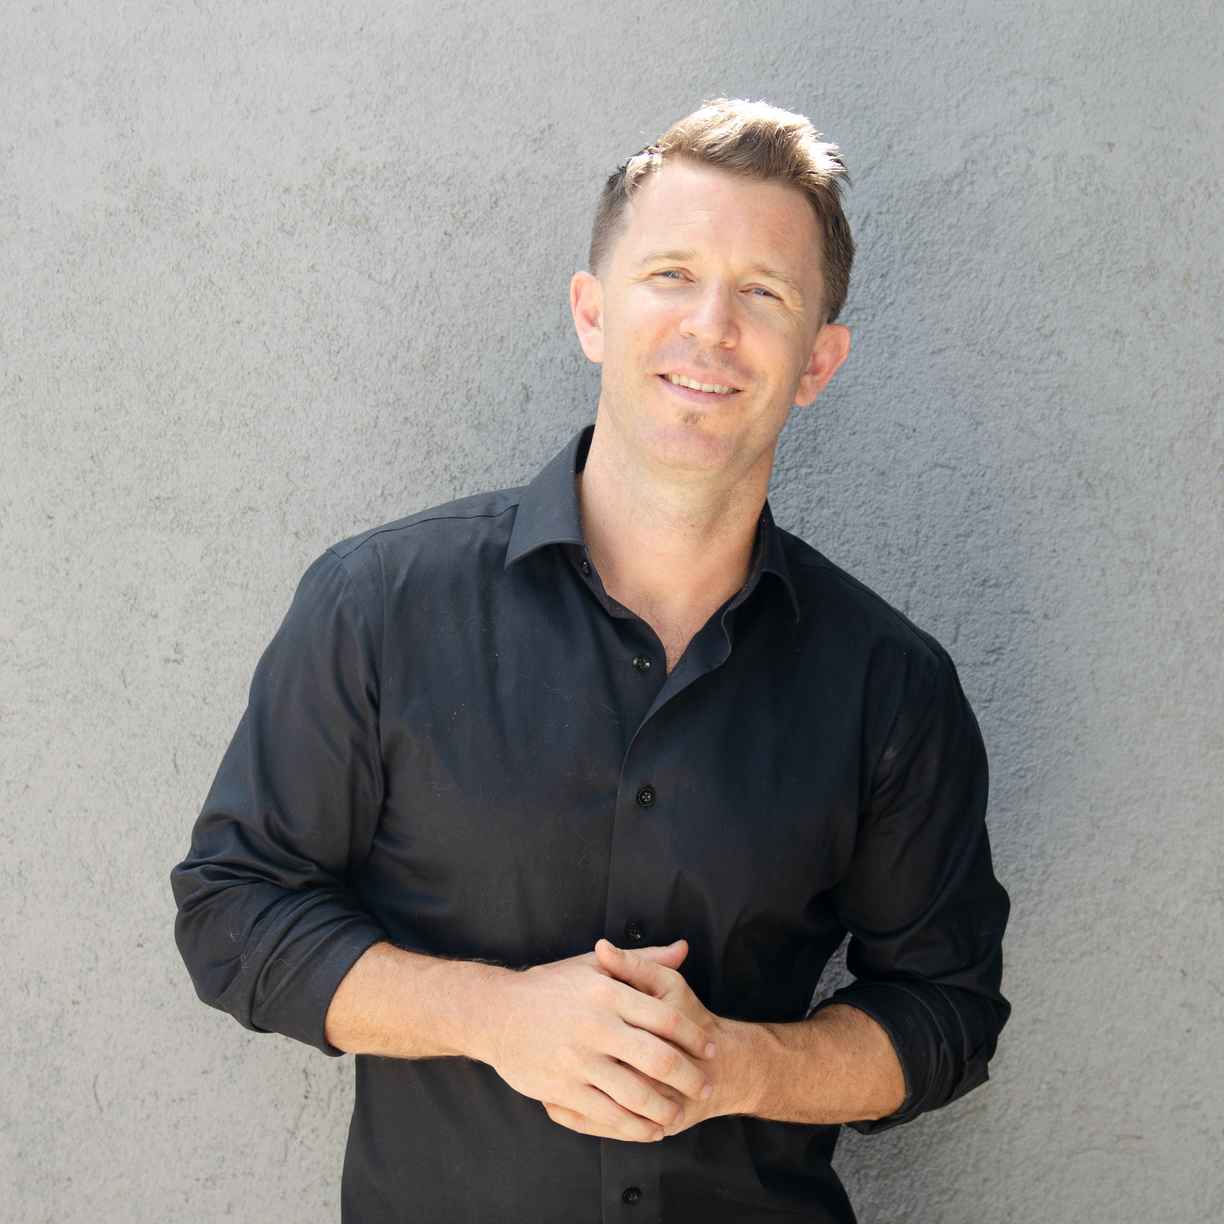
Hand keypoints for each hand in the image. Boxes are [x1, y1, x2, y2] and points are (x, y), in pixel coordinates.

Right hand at [485, 939, 718, 1142]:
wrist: (495, 1013)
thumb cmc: (548, 987)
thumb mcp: (592, 965)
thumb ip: (640, 960)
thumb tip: (682, 949)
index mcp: (607, 993)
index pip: (666, 1019)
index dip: (695, 1038)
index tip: (710, 1049)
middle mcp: (596, 1026)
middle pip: (659, 1059)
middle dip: (690, 1077)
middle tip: (706, 1085)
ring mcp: (579, 1061)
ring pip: (637, 1094)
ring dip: (666, 1107)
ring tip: (681, 1111)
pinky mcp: (563, 1089)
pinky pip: (608, 1114)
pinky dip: (635, 1126)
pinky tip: (649, 1128)